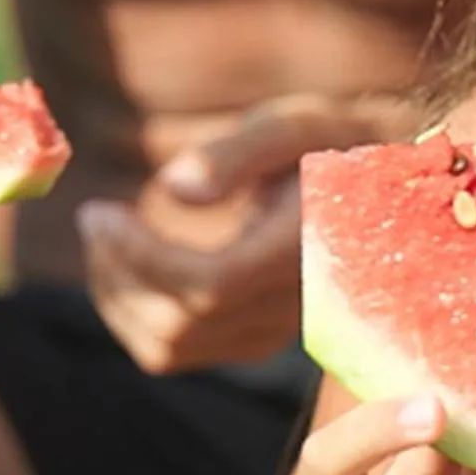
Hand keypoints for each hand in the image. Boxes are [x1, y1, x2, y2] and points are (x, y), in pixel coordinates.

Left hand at [82, 92, 404, 371]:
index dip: (142, 256)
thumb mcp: (293, 123)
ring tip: (106, 237)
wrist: (379, 189)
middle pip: (178, 324)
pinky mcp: (254, 339)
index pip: (208, 283)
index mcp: (304, 250)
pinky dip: (135, 314)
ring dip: (119, 298)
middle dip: (118, 273)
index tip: (101, 210)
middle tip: (96, 217)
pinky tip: (131, 263)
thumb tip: (175, 189)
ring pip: (168, 348)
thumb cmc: (333, 142)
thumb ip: (236, 153)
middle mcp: (292, 306)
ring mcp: (273, 331)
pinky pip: (177, 350)